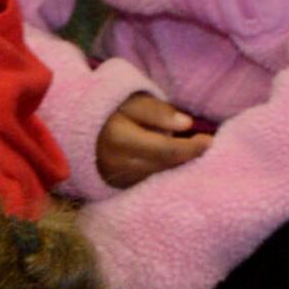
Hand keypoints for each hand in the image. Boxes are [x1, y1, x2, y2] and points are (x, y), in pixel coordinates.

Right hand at [96, 92, 210, 187]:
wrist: (78, 130)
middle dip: (187, 157)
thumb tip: (187, 124)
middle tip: (204, 145)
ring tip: (188, 151)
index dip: (191, 148)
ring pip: (159, 176)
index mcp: (121, 139)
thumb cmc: (109, 111)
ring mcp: (118, 179)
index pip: (166, 150)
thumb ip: (157, 111)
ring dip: (177, 166)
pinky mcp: (119, 187)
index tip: (209, 140)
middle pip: (165, 165)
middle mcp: (119, 164)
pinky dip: (164, 172)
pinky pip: (149, 182)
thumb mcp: (131, 101)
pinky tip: (172, 162)